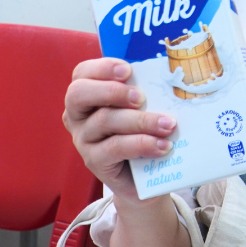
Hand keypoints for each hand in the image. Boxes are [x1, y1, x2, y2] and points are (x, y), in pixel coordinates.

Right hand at [64, 58, 176, 204]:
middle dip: (112, 91)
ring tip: (168, 125)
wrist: (143, 178)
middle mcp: (77, 115)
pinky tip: (162, 146)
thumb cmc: (141, 132)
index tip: (128, 70)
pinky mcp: (93, 161)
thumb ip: (143, 92)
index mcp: (86, 94)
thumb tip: (167, 78)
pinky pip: (114, 148)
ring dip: (140, 120)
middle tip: (140, 98)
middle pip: (79, 94)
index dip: (102, 68)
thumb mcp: (140, 108)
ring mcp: (82, 139)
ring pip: (104, 121)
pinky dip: (142, 144)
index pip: (82, 73)